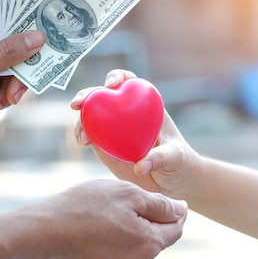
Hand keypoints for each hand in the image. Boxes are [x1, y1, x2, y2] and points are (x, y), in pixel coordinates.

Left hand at [0, 11, 44, 134]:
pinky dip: (3, 95)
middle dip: (18, 72)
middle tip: (16, 90)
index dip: (29, 32)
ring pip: (15, 67)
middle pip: (17, 46)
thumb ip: (10, 52)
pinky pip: (8, 81)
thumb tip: (38, 37)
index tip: (47, 43)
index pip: (10, 19)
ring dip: (10, 87)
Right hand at [35, 179, 186, 258]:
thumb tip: (181, 210)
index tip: (168, 197)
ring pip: (136, 244)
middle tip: (133, 198)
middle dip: (151, 218)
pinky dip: (115, 237)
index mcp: (149, 244)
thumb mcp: (128, 194)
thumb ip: (159, 204)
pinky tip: (97, 224)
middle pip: (156, 237)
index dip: (176, 210)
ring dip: (132, 227)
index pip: (176, 228)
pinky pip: (118, 252)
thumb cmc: (85, 207)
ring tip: (110, 209)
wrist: (43, 232)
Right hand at [71, 70, 200, 198]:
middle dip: (88, 95)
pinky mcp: (105, 145)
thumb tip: (139, 167)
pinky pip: (91, 135)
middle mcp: (126, 112)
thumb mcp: (174, 158)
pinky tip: (83, 142)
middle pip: (103, 95)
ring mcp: (113, 128)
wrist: (172, 181)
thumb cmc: (179, 162)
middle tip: (78, 105)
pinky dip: (83, 134)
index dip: (118, 77)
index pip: (129, 81)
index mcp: (145, 104)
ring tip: (82, 136)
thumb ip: (159, 159)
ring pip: (92, 115)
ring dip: (81, 119)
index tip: (110, 85)